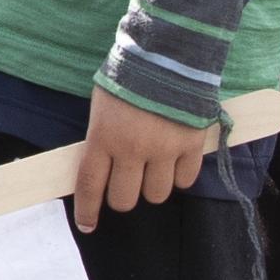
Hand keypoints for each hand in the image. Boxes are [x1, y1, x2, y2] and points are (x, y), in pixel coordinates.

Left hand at [72, 86, 207, 233]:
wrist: (167, 54)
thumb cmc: (128, 77)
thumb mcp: (101, 105)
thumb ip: (100, 138)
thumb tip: (99, 168)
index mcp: (103, 136)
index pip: (90, 185)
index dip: (87, 210)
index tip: (87, 225)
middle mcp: (132, 149)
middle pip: (125, 199)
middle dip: (123, 195)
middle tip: (127, 181)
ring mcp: (164, 150)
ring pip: (157, 195)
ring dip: (153, 186)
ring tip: (153, 164)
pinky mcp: (191, 146)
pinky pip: (185, 180)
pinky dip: (180, 175)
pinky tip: (175, 159)